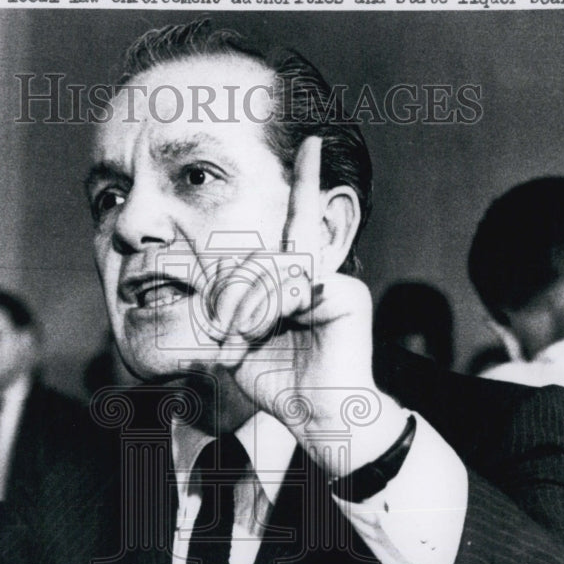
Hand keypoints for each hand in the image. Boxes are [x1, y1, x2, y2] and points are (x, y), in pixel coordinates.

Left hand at [202, 137, 409, 473]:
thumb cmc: (281, 382)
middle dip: (231, 296)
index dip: (307, 183)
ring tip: (242, 343)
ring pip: (270, 273)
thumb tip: (217, 292)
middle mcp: (317, 273)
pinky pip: (292, 289)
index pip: (298, 223)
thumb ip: (230, 308)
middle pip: (258, 259)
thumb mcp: (240, 341)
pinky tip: (271, 333)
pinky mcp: (346, 296)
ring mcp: (334, 281)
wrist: (319, 418)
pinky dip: (269, 313)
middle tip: (224, 334)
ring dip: (246, 312)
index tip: (313, 145)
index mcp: (294, 279)